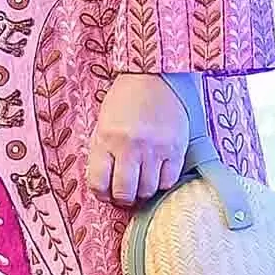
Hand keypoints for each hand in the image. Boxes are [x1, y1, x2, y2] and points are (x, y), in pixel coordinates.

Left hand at [86, 72, 189, 208]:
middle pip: (125, 192)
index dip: (101, 194)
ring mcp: (155, 148)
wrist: (154, 76)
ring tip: (140, 181)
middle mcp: (130, 146)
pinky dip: (162, 182)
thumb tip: (103, 183)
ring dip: (142, 190)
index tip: (105, 192)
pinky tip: (157, 173)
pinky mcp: (176, 149)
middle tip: (124, 192)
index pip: (98, 183)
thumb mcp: (103, 122)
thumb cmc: (124, 99)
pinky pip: (169, 181)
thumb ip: (101, 151)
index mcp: (107, 138)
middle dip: (122, 198)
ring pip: (148, 190)